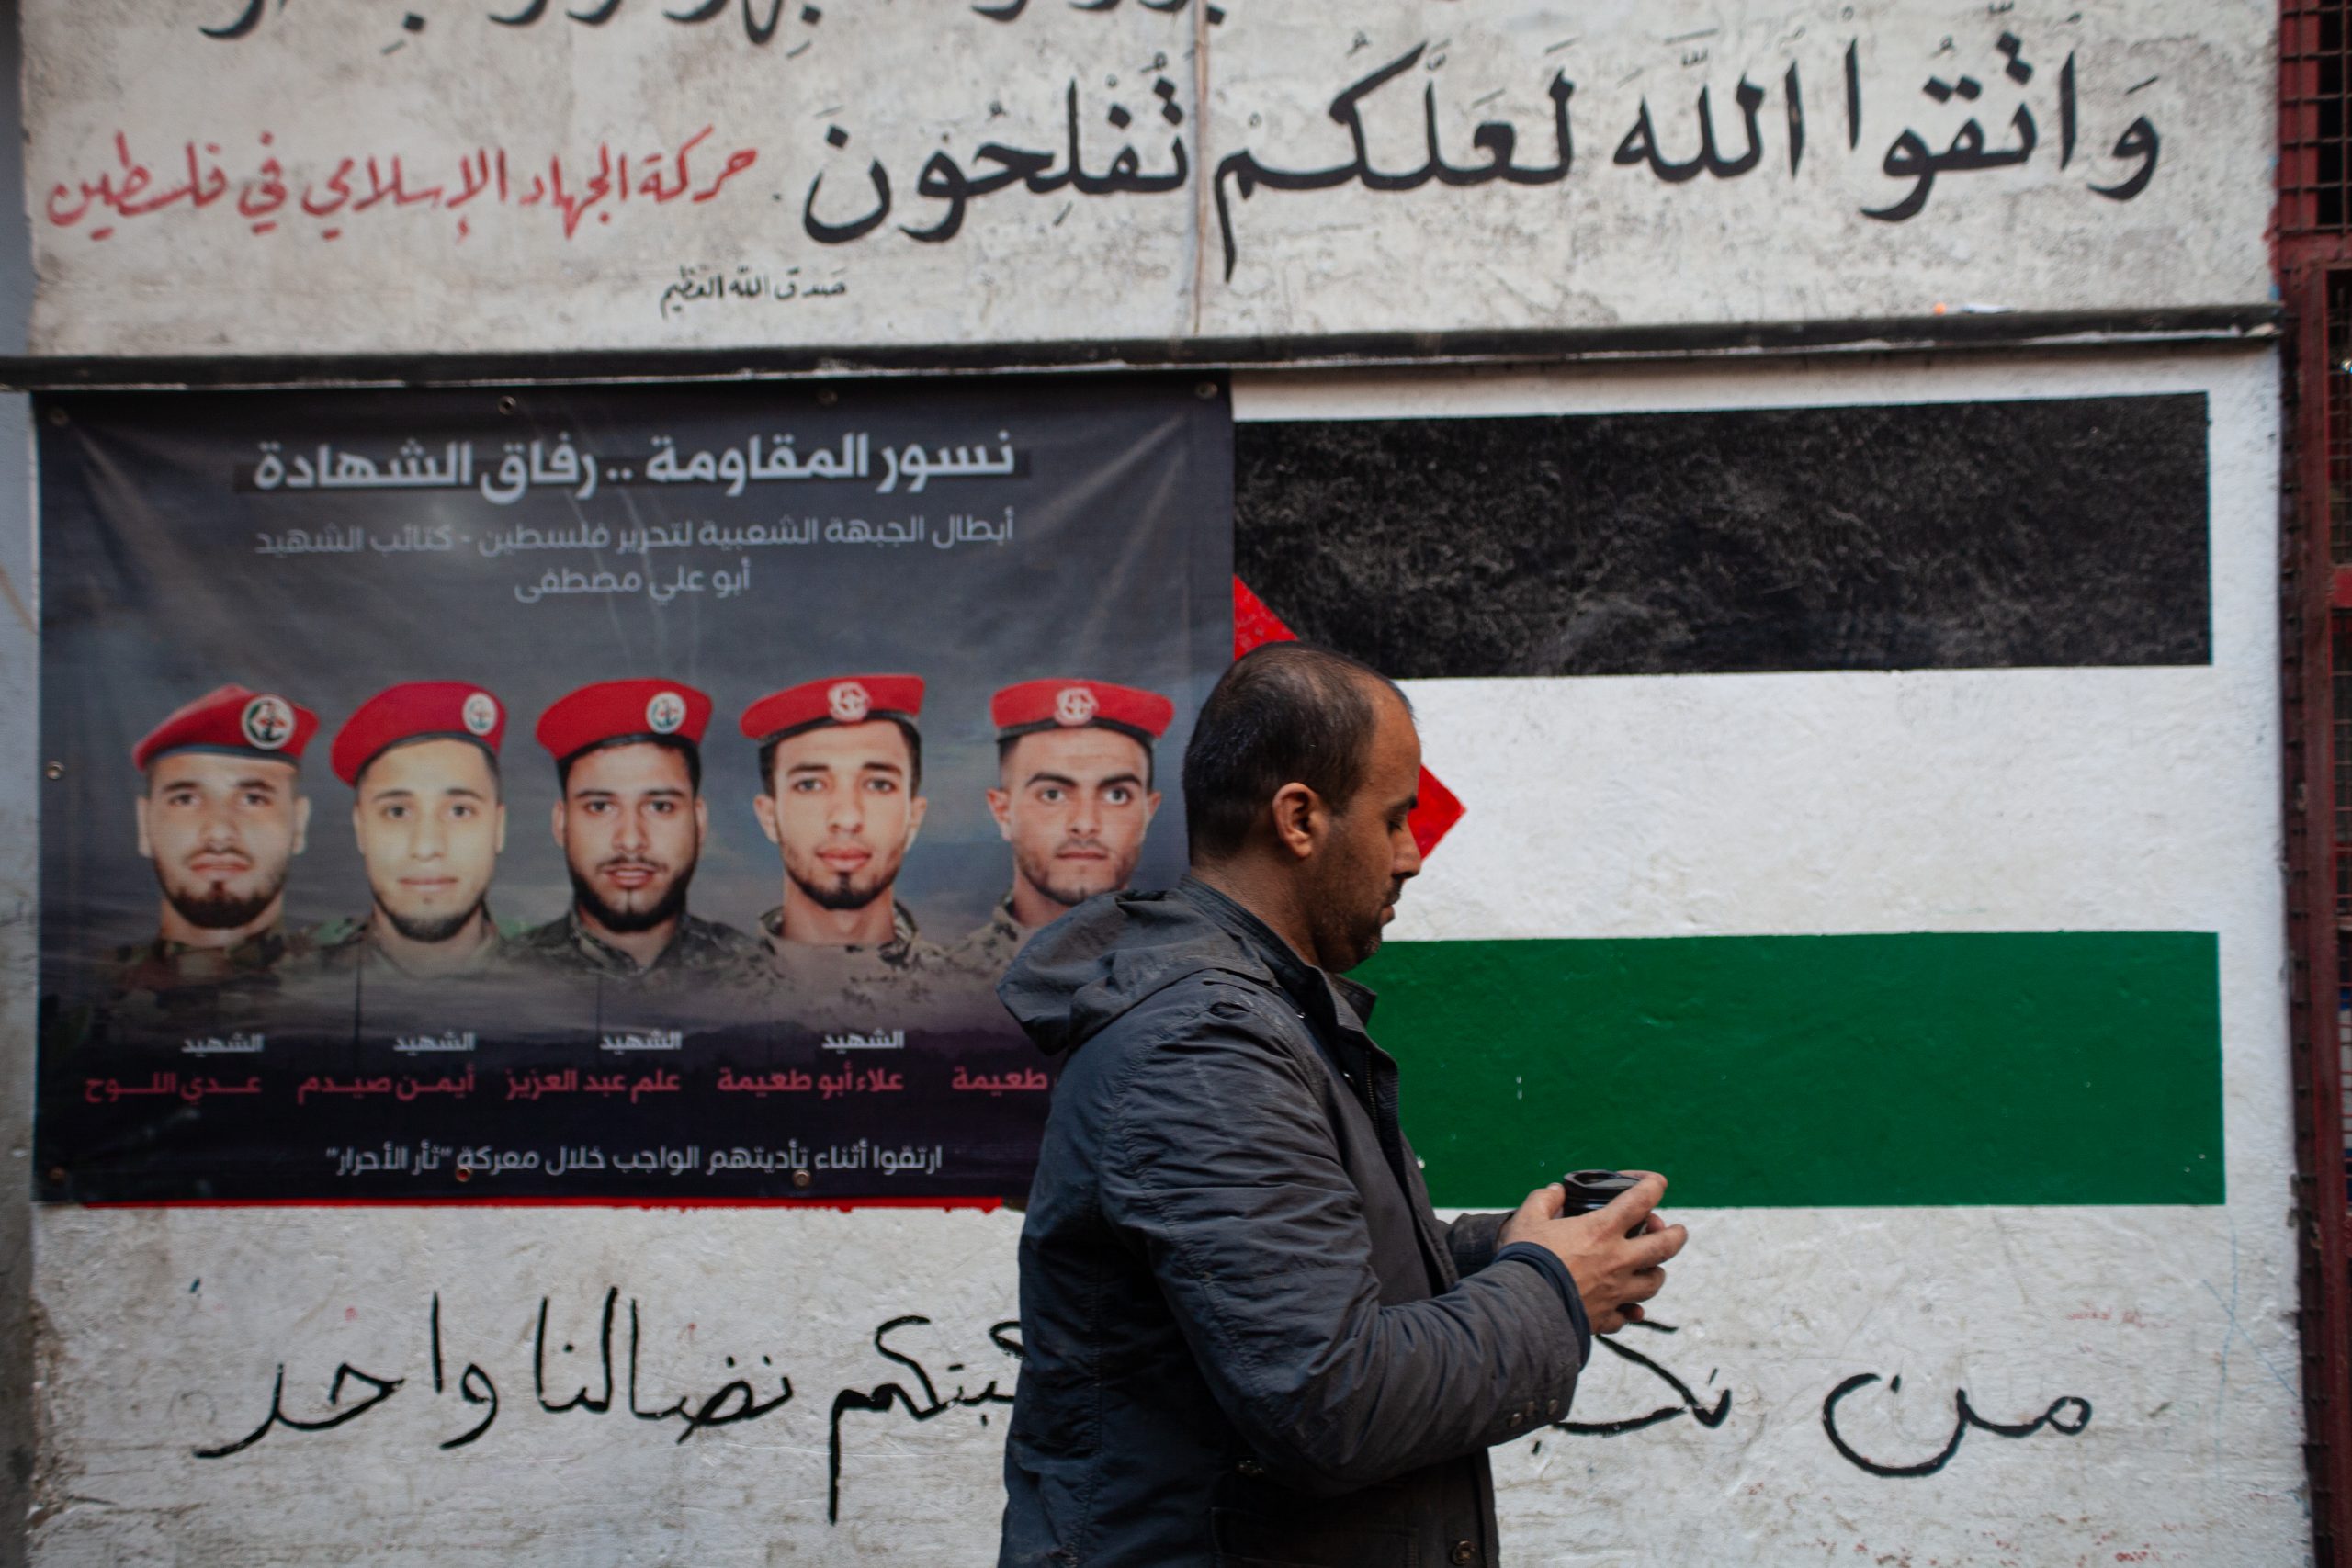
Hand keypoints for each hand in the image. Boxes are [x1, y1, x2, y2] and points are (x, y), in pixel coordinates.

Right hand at [1498, 1171, 1684, 1334]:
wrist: (1521, 1308)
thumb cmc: (1524, 1259)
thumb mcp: (1527, 1219)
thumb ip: (1544, 1200)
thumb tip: (1555, 1192)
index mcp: (1601, 1230)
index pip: (1640, 1201)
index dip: (1653, 1186)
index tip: (1658, 1183)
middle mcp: (1617, 1260)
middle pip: (1664, 1246)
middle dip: (1677, 1235)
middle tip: (1678, 1231)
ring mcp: (1615, 1291)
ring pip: (1653, 1283)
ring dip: (1656, 1273)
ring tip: (1653, 1269)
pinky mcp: (1605, 1317)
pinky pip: (1628, 1316)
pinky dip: (1631, 1311)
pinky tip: (1630, 1310)